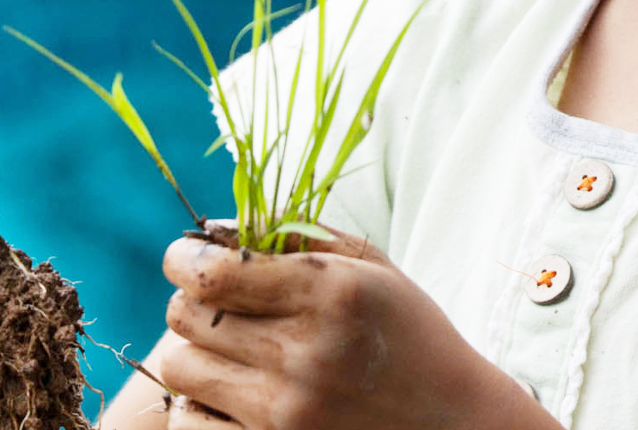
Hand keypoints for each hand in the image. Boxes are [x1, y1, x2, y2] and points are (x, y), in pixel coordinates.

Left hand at [154, 224, 543, 429]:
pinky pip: (189, 423)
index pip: (213, 272)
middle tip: (213, 304)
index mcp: (331, 294)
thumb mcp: (372, 269)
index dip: (184, 258)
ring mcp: (289, 413)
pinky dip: (196, 405)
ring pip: (180, 368)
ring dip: (192, 352)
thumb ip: (297, 235)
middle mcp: (307, 355)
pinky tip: (224, 394)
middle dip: (190, 301)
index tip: (186, 257)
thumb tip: (213, 228)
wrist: (457, 424)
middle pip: (186, 317)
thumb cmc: (408, 336)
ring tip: (223, 350)